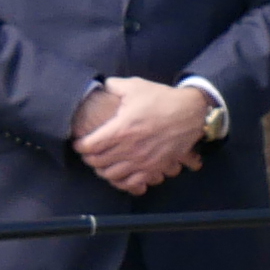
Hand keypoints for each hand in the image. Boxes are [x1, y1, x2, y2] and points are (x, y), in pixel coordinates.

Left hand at [72, 77, 209, 193]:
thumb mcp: (135, 86)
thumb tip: (100, 86)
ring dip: (102, 170)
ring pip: (112, 175)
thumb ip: (113, 86)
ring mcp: (143, 161)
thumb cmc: (161, 99)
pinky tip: (119, 174)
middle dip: (89, 158)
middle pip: (98, 162)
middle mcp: (130, 148)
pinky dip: (121, 181)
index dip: (80, 145)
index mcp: (121, 129)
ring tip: (101, 163)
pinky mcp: (154, 168)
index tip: (78, 142)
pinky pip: (132, 183)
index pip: (90, 145)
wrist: (191, 113)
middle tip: (88, 153)